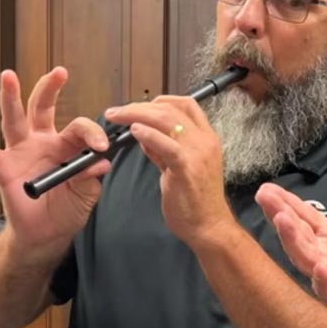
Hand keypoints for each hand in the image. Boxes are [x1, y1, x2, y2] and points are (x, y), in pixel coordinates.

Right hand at [0, 68, 110, 255]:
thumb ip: (90, 179)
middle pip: (44, 109)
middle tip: (60, 72)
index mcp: (67, 147)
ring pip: (14, 119)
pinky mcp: (3, 167)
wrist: (47, 234)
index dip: (92, 134)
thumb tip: (100, 163)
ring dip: (10, 97)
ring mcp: (20, 151)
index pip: (79, 129)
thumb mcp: (86, 196)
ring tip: (8, 76)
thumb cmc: (68, 211)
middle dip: (50, 89)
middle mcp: (42, 142)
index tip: (101, 147)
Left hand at [104, 95, 232, 243]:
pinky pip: (166, 144)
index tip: (140, 106)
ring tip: (117, 118)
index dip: (160, 100)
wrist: (210, 227)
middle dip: (139, 106)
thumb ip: (163, 149)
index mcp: (207, 139)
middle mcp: (205, 141)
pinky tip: (133, 132)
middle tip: (116, 112)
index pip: (186, 104)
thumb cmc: (197, 202)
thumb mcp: (180, 168)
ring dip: (136, 114)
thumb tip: (145, 133)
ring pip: (167, 119)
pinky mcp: (187, 168)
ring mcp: (199, 154)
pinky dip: (148, 135)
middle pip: (172, 108)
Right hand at [256, 163, 326, 327]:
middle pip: (297, 233)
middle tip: (264, 196)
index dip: (286, 201)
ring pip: (305, 258)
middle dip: (280, 215)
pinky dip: (323, 279)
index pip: (303, 216)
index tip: (266, 186)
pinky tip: (319, 268)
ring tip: (281, 220)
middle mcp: (323, 255)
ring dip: (293, 240)